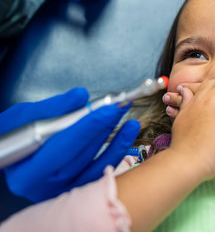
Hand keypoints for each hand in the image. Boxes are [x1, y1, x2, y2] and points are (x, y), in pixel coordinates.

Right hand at [1, 88, 139, 201]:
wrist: (15, 154)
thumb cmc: (14, 136)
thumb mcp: (22, 117)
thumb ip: (52, 107)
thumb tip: (81, 96)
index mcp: (27, 173)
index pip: (64, 147)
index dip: (88, 126)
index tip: (107, 108)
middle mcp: (46, 187)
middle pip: (83, 155)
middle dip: (104, 126)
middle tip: (120, 104)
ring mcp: (65, 190)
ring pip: (96, 161)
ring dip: (115, 135)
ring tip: (124, 111)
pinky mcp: (80, 187)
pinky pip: (104, 168)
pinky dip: (118, 149)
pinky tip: (128, 131)